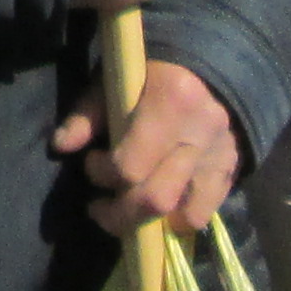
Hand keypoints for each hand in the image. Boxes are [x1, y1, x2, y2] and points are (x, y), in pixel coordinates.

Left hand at [54, 57, 242, 236]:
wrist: (206, 66)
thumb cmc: (149, 72)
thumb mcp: (112, 81)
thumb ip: (86, 115)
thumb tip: (60, 145)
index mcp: (172, 100)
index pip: (130, 165)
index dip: (102, 173)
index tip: (92, 161)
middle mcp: (201, 132)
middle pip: (157, 198)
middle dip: (120, 216)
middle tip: (99, 209)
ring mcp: (221, 154)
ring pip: (186, 214)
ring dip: (151, 224)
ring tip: (130, 214)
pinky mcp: (230, 169)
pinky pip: (206, 211)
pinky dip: (179, 219)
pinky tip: (159, 209)